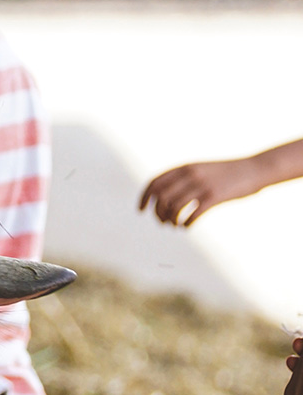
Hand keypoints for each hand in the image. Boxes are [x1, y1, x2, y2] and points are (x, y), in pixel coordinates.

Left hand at [139, 159, 271, 226]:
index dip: (143, 198)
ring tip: (175, 225)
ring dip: (170, 220)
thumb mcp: (200, 169)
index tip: (141, 211)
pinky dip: (186, 224)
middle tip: (163, 222)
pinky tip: (187, 227)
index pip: (154, 183)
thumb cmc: (226, 172)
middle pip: (161, 198)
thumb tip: (163, 196)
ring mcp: (202, 185)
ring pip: (174, 207)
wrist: (254, 169)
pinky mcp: (214, 197)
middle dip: (157, 213)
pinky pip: (192, 214)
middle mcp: (190, 174)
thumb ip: (182, 178)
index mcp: (184, 167)